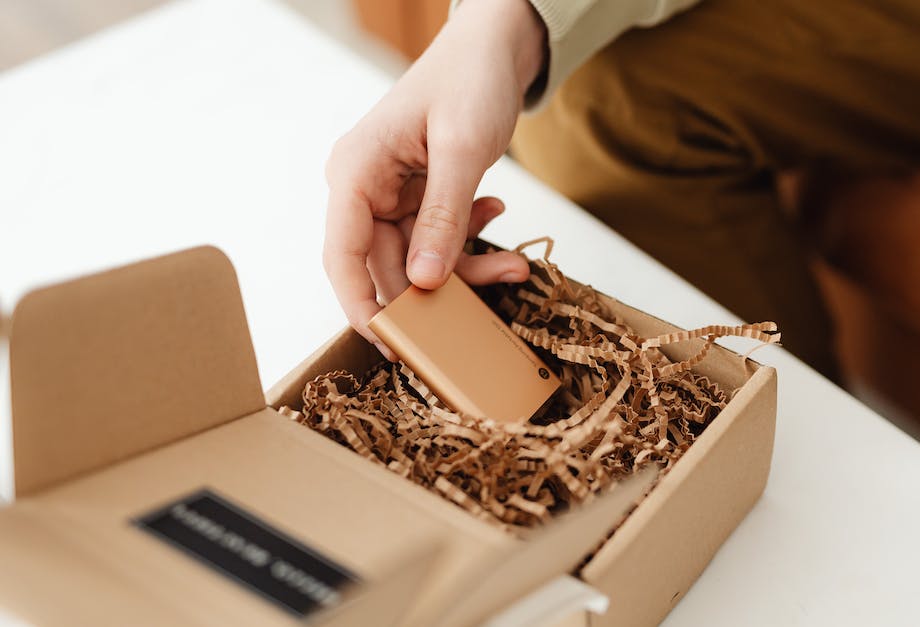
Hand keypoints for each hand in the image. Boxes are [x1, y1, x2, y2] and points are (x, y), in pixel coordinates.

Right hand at [323, 0, 546, 359]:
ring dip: (468, 266)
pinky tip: (495, 215)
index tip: (392, 346)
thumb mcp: (463, 150)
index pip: (343, 256)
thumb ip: (443, 217)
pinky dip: (470, 239)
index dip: (362, 306)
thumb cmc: (470, 81)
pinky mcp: (419, 197)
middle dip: (442, 288)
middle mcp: (364, 188)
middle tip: (491, 298)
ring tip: (513, 263)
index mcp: (355, 172)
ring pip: (420, 260)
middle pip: (387, 266)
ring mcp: (391, 194)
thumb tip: (424, 281)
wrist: (495, 49)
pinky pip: (438, 239)